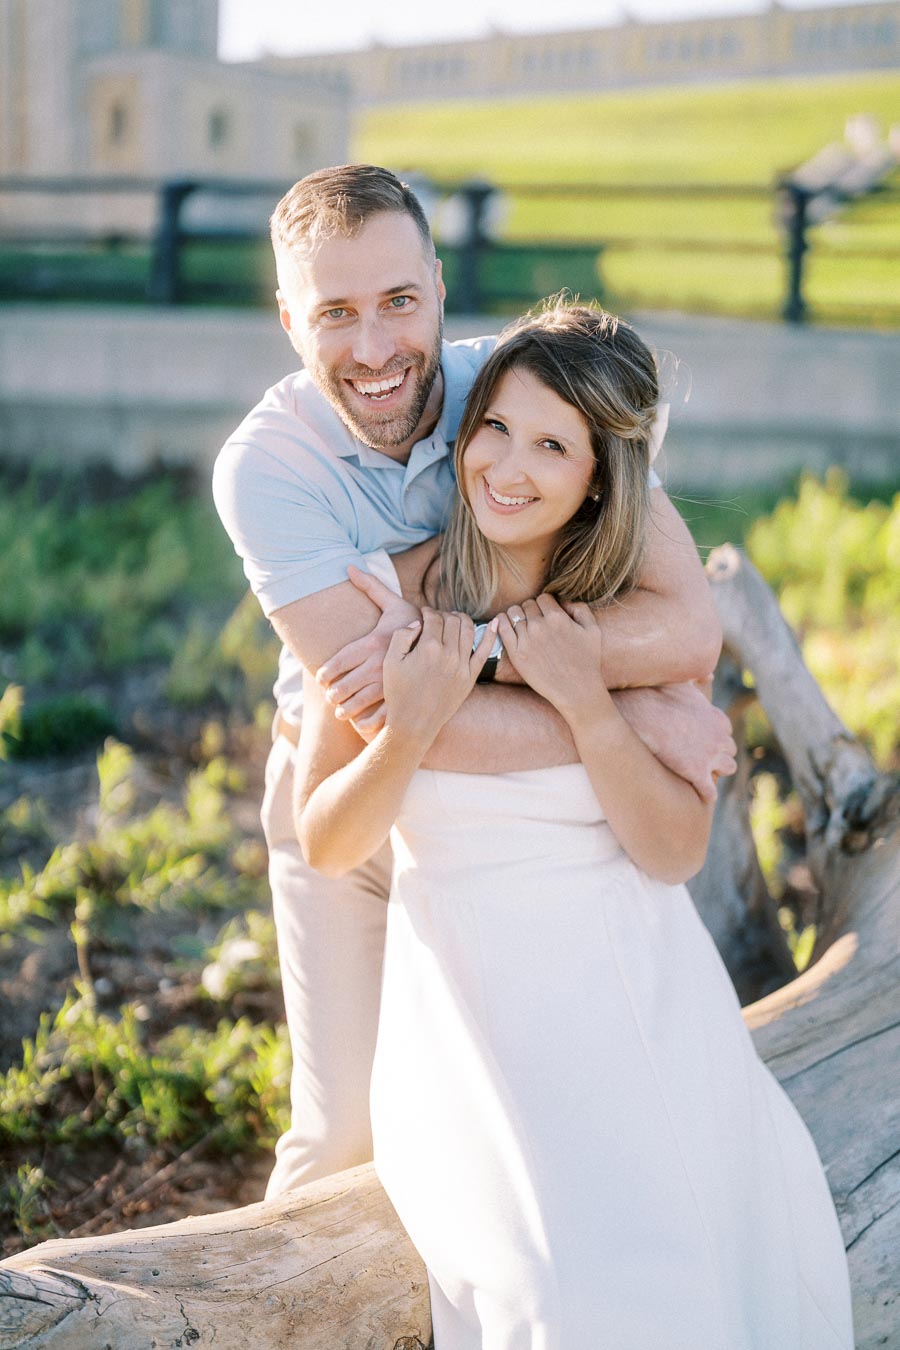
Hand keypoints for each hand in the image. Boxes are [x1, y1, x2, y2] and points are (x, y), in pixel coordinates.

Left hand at [315, 564, 420, 721]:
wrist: (452, 640)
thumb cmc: (417, 621)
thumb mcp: (395, 603)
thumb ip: (371, 587)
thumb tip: (349, 567)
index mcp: (374, 643)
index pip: (340, 660)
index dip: (327, 672)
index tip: (321, 677)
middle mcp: (380, 664)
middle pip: (346, 685)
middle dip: (334, 694)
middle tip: (330, 697)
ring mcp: (392, 683)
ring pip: (359, 702)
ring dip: (346, 710)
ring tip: (340, 711)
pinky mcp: (406, 696)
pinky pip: (381, 716)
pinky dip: (368, 724)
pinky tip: (361, 725)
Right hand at [383, 609, 497, 747]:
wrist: (414, 723)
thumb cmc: (399, 693)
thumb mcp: (390, 661)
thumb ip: (401, 635)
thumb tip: (418, 622)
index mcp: (428, 648)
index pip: (433, 618)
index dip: (427, 611)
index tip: (424, 613)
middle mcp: (449, 654)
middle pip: (452, 620)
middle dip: (443, 614)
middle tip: (436, 618)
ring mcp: (462, 666)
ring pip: (468, 630)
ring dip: (462, 619)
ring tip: (454, 619)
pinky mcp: (470, 677)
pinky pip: (485, 651)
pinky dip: (491, 635)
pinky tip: (495, 623)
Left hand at [496, 595, 607, 722]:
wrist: (576, 690)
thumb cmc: (588, 661)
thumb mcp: (593, 630)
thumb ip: (580, 608)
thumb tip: (563, 601)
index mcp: (558, 618)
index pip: (543, 598)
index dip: (546, 605)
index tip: (547, 615)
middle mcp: (540, 626)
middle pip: (527, 605)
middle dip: (532, 611)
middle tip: (537, 623)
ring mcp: (526, 640)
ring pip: (513, 613)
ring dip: (518, 616)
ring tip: (524, 626)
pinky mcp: (516, 653)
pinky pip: (501, 627)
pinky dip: (501, 622)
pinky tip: (506, 625)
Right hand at [614, 683, 737, 803]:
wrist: (640, 716)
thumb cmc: (656, 696)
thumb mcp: (680, 681)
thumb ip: (696, 677)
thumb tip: (709, 673)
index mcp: (716, 718)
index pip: (725, 729)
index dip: (714, 735)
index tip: (702, 738)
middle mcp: (719, 738)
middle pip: (730, 749)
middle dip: (718, 753)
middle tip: (701, 757)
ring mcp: (710, 758)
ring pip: (728, 768)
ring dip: (716, 771)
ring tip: (701, 774)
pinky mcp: (697, 774)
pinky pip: (709, 791)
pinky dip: (705, 793)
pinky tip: (696, 793)